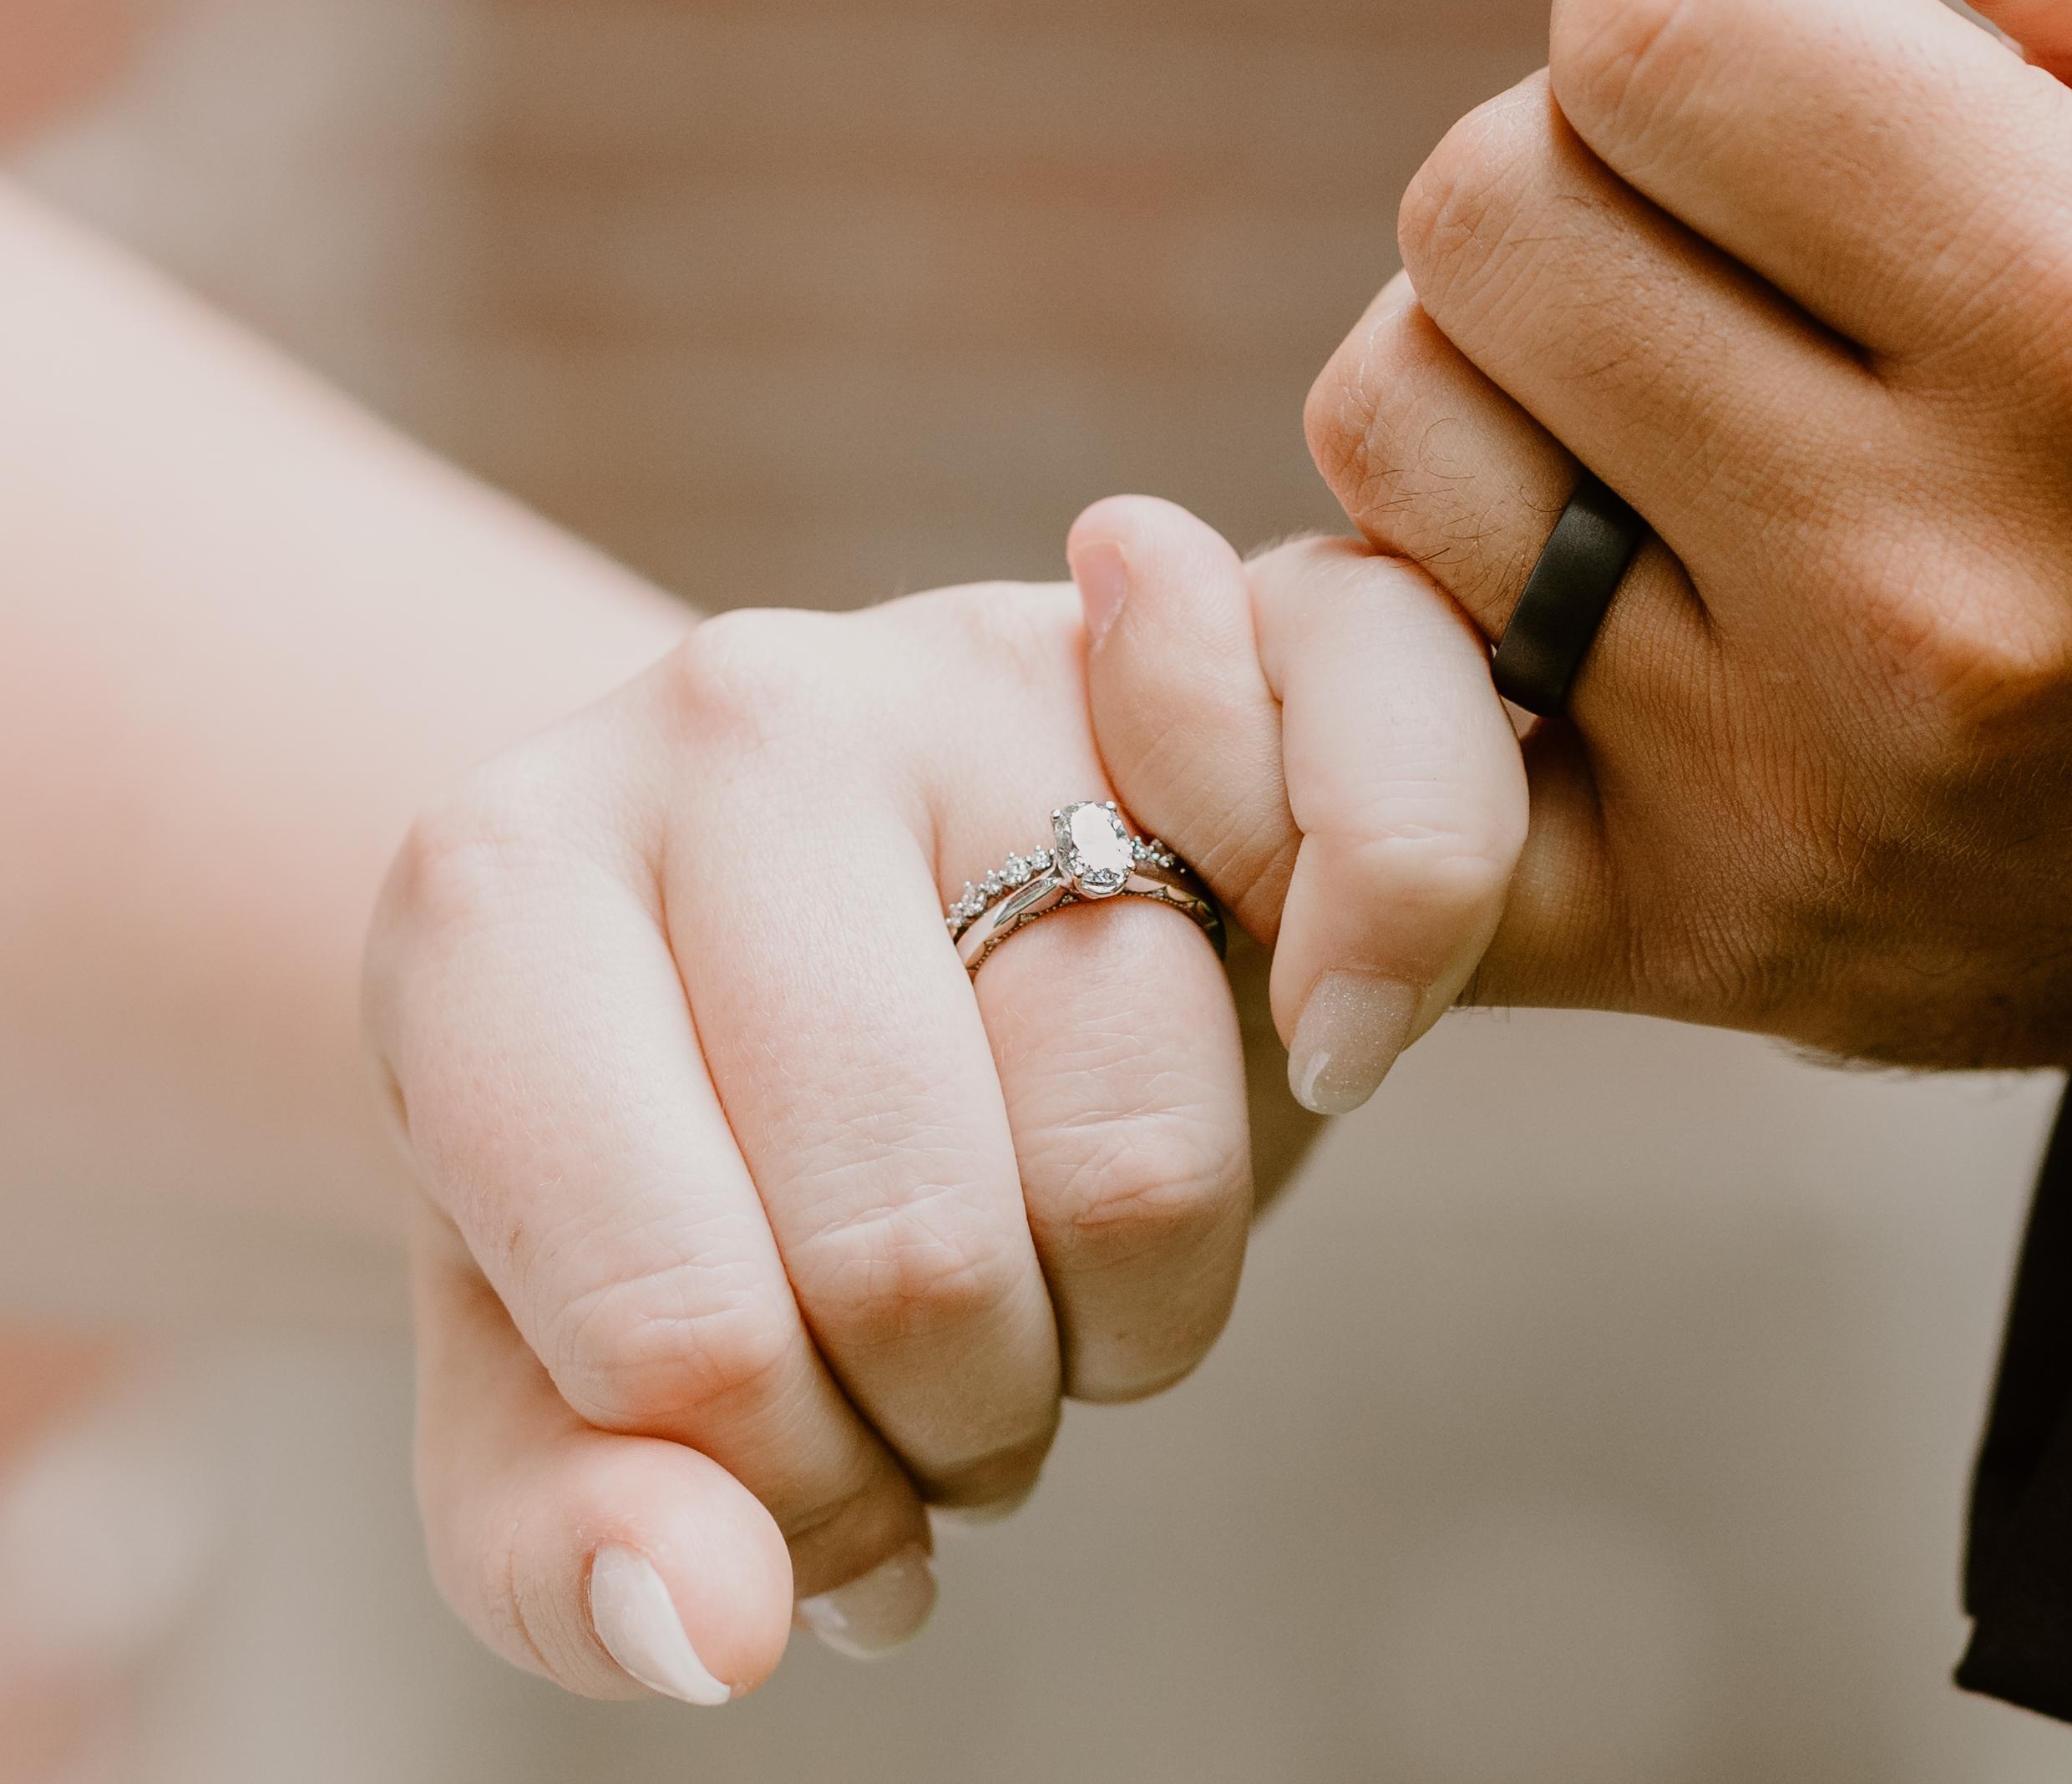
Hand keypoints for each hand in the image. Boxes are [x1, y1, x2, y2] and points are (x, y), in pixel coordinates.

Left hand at [367, 572, 1515, 1700]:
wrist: (822, 903)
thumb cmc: (680, 1153)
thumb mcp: (551, 1369)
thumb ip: (573, 1534)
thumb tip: (718, 1627)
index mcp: (494, 901)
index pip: (676, 1328)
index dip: (792, 1500)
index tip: (821, 1486)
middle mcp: (732, 723)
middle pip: (914, 1249)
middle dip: (964, 1419)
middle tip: (952, 1388)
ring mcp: (980, 654)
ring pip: (1140, 1147)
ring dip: (1138, 1313)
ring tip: (1059, 1264)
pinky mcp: (1207, 634)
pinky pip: (1387, 828)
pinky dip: (1382, 985)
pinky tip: (1305, 1037)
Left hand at [1090, 0, 2071, 1072]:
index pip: (1649, 21)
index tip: (1779, 85)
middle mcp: (1929, 588)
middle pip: (1482, 213)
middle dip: (1574, 175)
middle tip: (1728, 257)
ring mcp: (1779, 786)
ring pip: (1394, 420)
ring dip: (1490, 369)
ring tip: (1668, 415)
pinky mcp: (1664, 922)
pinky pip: (1349, 708)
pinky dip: (1389, 602)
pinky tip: (1537, 580)